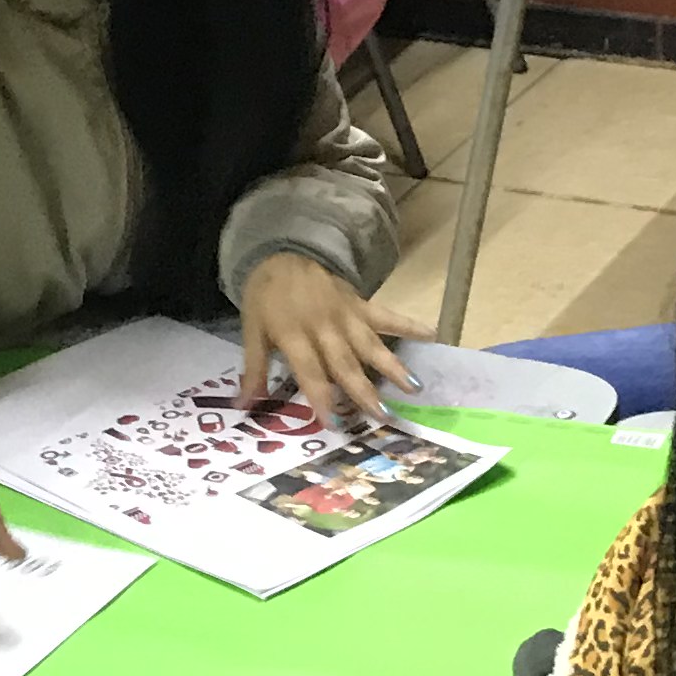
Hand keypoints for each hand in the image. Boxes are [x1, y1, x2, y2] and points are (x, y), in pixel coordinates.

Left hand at [236, 254, 415, 424]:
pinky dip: (410, 324)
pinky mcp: (361, 304)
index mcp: (294, 335)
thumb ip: (253, 369)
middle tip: (383, 417)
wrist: (283, 252)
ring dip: (392, 366)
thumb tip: (242, 406)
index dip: (322, 398)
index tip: (335, 424)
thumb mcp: (252, 331)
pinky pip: (387, 316)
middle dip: (364, 391)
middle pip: (346, 363)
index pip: (310, 372)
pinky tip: (433, 335)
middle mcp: (324, 327)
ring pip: (371, 344)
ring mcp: (346, 315)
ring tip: (413, 388)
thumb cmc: (265, 296)